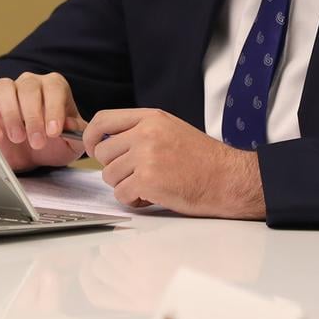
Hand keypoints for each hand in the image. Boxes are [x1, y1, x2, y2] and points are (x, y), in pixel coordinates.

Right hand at [0, 72, 85, 171]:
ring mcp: (8, 92)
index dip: (54, 108)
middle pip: (29, 87)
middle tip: (37, 142)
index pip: (54, 88)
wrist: (36, 156)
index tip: (53, 132)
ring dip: (10, 113)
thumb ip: (77, 133)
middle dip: (33, 117)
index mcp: (54, 87)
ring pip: (4, 87)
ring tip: (17, 137)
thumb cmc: (55, 143)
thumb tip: (68, 124)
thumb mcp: (73, 143)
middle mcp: (31, 84)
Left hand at [83, 108, 264, 218]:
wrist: (228, 178)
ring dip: (125, 186)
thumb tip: (108, 141)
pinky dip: (134, 201)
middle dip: (114, 168)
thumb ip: (141, 131)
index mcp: (151, 118)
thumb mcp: (171, 129)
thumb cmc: (203, 159)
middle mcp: (145, 133)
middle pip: (103, 152)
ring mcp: (146, 156)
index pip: (103, 119)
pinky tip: (153, 197)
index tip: (92, 147)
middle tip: (136, 175)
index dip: (91, 136)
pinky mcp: (147, 180)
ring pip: (109, 176)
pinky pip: (121, 194)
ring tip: (150, 186)